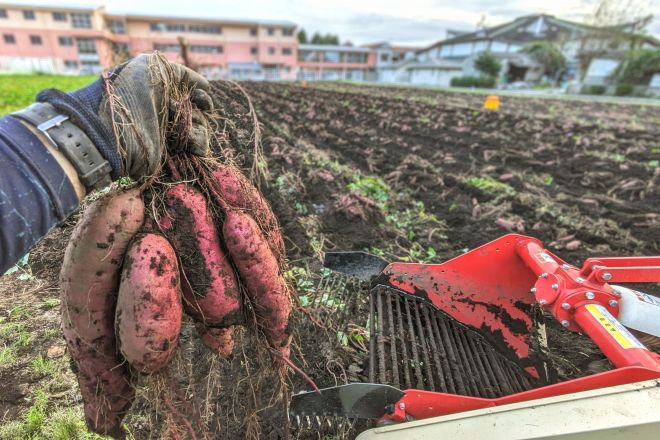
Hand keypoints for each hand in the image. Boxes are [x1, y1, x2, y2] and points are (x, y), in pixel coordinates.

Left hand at [36, 53, 213, 182]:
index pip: (191, 95)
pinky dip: (197, 143)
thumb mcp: (150, 67)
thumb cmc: (127, 93)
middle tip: (186, 110)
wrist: (112, 129)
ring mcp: (169, 134)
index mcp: (161, 95)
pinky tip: (187, 142)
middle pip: (198, 112)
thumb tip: (206, 86)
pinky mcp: (171, 154)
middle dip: (198, 110)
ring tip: (180, 128)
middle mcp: (166, 114)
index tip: (202, 96)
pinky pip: (197, 147)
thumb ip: (180, 72)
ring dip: (197, 127)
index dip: (200, 95)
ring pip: (201, 129)